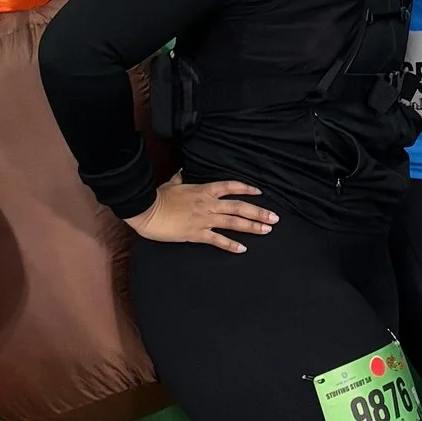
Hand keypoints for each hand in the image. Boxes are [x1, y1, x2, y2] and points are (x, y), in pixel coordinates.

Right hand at [126, 178, 275, 253]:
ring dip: (252, 226)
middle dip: (259, 212)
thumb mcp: (171, 184)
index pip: (230, 186)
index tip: (260, 192)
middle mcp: (208, 204)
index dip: (246, 189)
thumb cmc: (157, 197)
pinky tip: (243, 249)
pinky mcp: (197, 233)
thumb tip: (181, 171)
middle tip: (274, 218)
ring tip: (267, 230)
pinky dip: (231, 245)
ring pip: (234, 222)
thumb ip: (180, 178)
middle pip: (239, 207)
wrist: (146, 210)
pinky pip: (218, 240)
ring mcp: (204, 219)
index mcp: (203, 190)